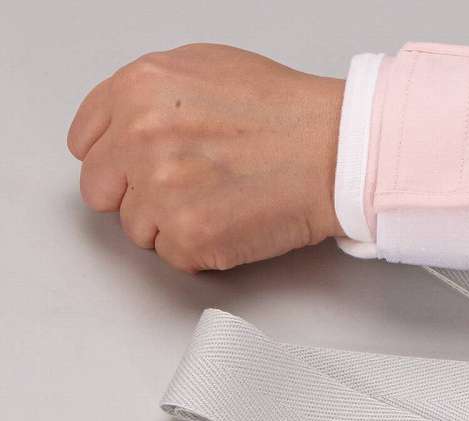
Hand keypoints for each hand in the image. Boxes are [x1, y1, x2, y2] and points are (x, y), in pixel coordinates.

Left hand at [68, 43, 343, 271]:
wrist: (335, 152)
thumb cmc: (285, 113)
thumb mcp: (206, 68)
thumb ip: (150, 96)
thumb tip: (124, 127)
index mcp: (138, 91)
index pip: (85, 143)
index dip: (115, 160)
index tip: (136, 169)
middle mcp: (140, 139)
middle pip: (101, 191)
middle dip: (136, 194)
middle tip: (181, 190)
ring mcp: (163, 192)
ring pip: (137, 230)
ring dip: (170, 225)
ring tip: (217, 204)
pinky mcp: (190, 238)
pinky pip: (173, 257)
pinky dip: (199, 250)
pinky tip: (230, 223)